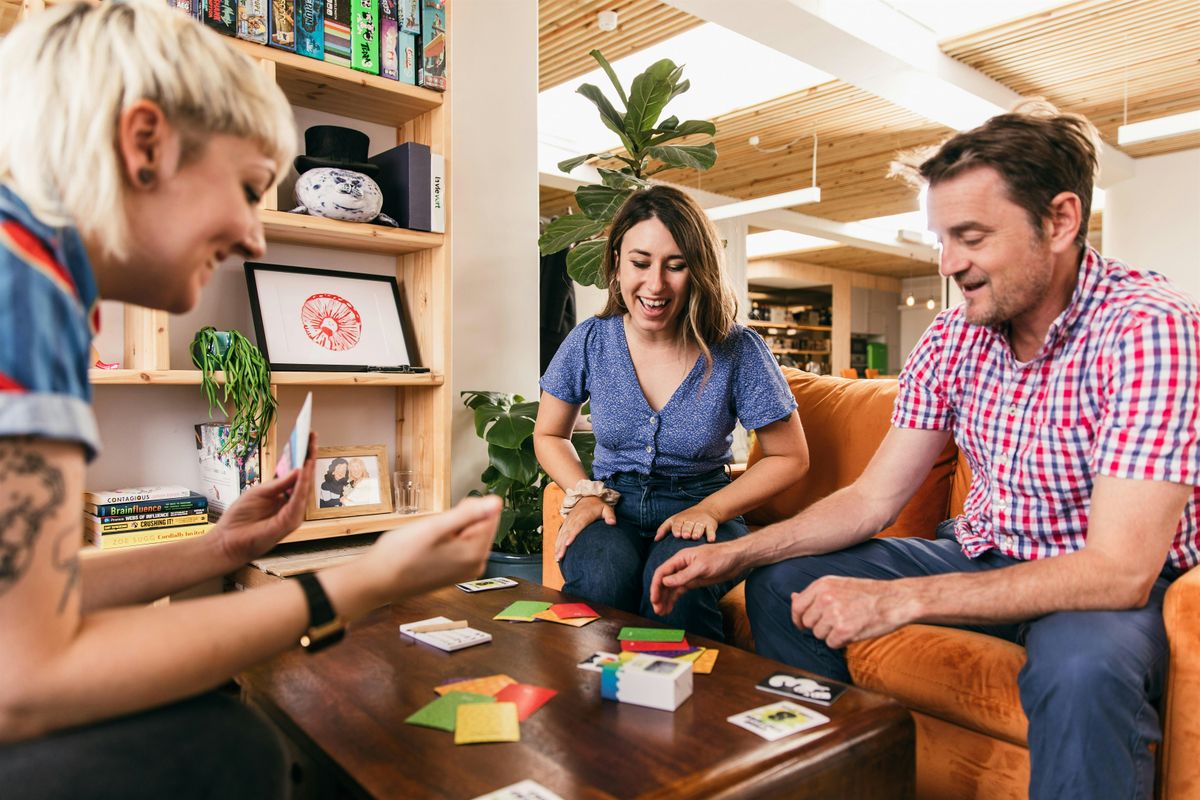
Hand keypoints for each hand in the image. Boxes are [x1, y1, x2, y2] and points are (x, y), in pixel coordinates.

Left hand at [210, 432, 316, 565]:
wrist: (227, 541)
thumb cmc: (240, 519)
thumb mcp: (259, 493)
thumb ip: (279, 483)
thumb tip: (298, 468)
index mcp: (284, 498)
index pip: (297, 475)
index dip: (303, 456)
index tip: (307, 437)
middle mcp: (291, 506)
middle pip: (305, 479)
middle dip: (309, 456)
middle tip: (312, 436)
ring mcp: (293, 515)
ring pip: (305, 488)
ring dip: (309, 468)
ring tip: (310, 448)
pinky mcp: (289, 523)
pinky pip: (298, 500)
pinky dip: (301, 485)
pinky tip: (302, 470)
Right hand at [367, 495, 501, 599]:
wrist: (377, 581)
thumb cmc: (400, 555)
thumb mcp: (434, 527)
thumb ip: (468, 514)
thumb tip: (497, 502)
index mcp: (475, 554)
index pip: (490, 514)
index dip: (467, 507)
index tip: (446, 516)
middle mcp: (476, 565)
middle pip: (480, 524)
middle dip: (458, 520)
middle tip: (433, 530)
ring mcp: (465, 571)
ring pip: (467, 533)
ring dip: (449, 529)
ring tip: (428, 540)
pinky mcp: (454, 572)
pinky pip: (458, 545)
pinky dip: (445, 540)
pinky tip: (427, 548)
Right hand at [554, 495, 614, 561]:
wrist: (587, 498)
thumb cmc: (598, 506)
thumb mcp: (606, 508)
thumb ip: (610, 515)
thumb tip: (613, 523)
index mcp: (584, 516)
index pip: (577, 526)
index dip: (572, 535)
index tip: (568, 544)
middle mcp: (574, 519)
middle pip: (567, 533)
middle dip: (562, 545)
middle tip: (560, 557)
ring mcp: (569, 522)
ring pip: (562, 535)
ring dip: (558, 546)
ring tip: (557, 558)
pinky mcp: (566, 524)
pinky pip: (560, 534)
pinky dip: (557, 543)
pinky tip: (557, 553)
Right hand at [648, 540, 744, 615]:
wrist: (736, 559)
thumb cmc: (720, 557)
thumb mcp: (701, 566)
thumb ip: (683, 575)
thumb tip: (665, 582)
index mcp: (680, 559)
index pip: (662, 572)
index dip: (655, 586)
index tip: (654, 599)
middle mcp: (681, 566)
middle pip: (664, 581)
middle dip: (659, 595)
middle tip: (656, 609)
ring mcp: (687, 575)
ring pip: (671, 588)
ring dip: (665, 599)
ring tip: (661, 612)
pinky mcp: (694, 581)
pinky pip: (679, 591)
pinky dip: (673, 599)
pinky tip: (669, 608)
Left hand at [654, 504, 719, 541]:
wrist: (707, 509)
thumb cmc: (686, 518)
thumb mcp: (674, 520)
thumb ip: (664, 529)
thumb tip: (656, 539)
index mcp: (681, 519)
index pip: (678, 524)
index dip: (677, 529)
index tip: (676, 534)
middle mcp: (691, 520)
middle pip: (688, 526)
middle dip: (687, 530)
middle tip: (686, 536)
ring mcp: (701, 522)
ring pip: (699, 527)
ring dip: (697, 532)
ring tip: (695, 537)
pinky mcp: (710, 524)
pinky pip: (711, 530)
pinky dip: (711, 535)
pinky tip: (711, 540)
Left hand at [790, 576, 912, 649]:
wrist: (894, 599)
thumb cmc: (868, 593)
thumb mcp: (838, 585)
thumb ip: (815, 593)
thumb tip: (792, 597)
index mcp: (822, 585)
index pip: (797, 606)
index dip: (798, 619)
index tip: (802, 625)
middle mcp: (825, 598)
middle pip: (808, 623)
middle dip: (819, 627)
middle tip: (838, 622)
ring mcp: (833, 614)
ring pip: (819, 635)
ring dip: (831, 634)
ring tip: (849, 623)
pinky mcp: (843, 630)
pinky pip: (831, 644)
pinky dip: (841, 642)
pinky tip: (853, 631)